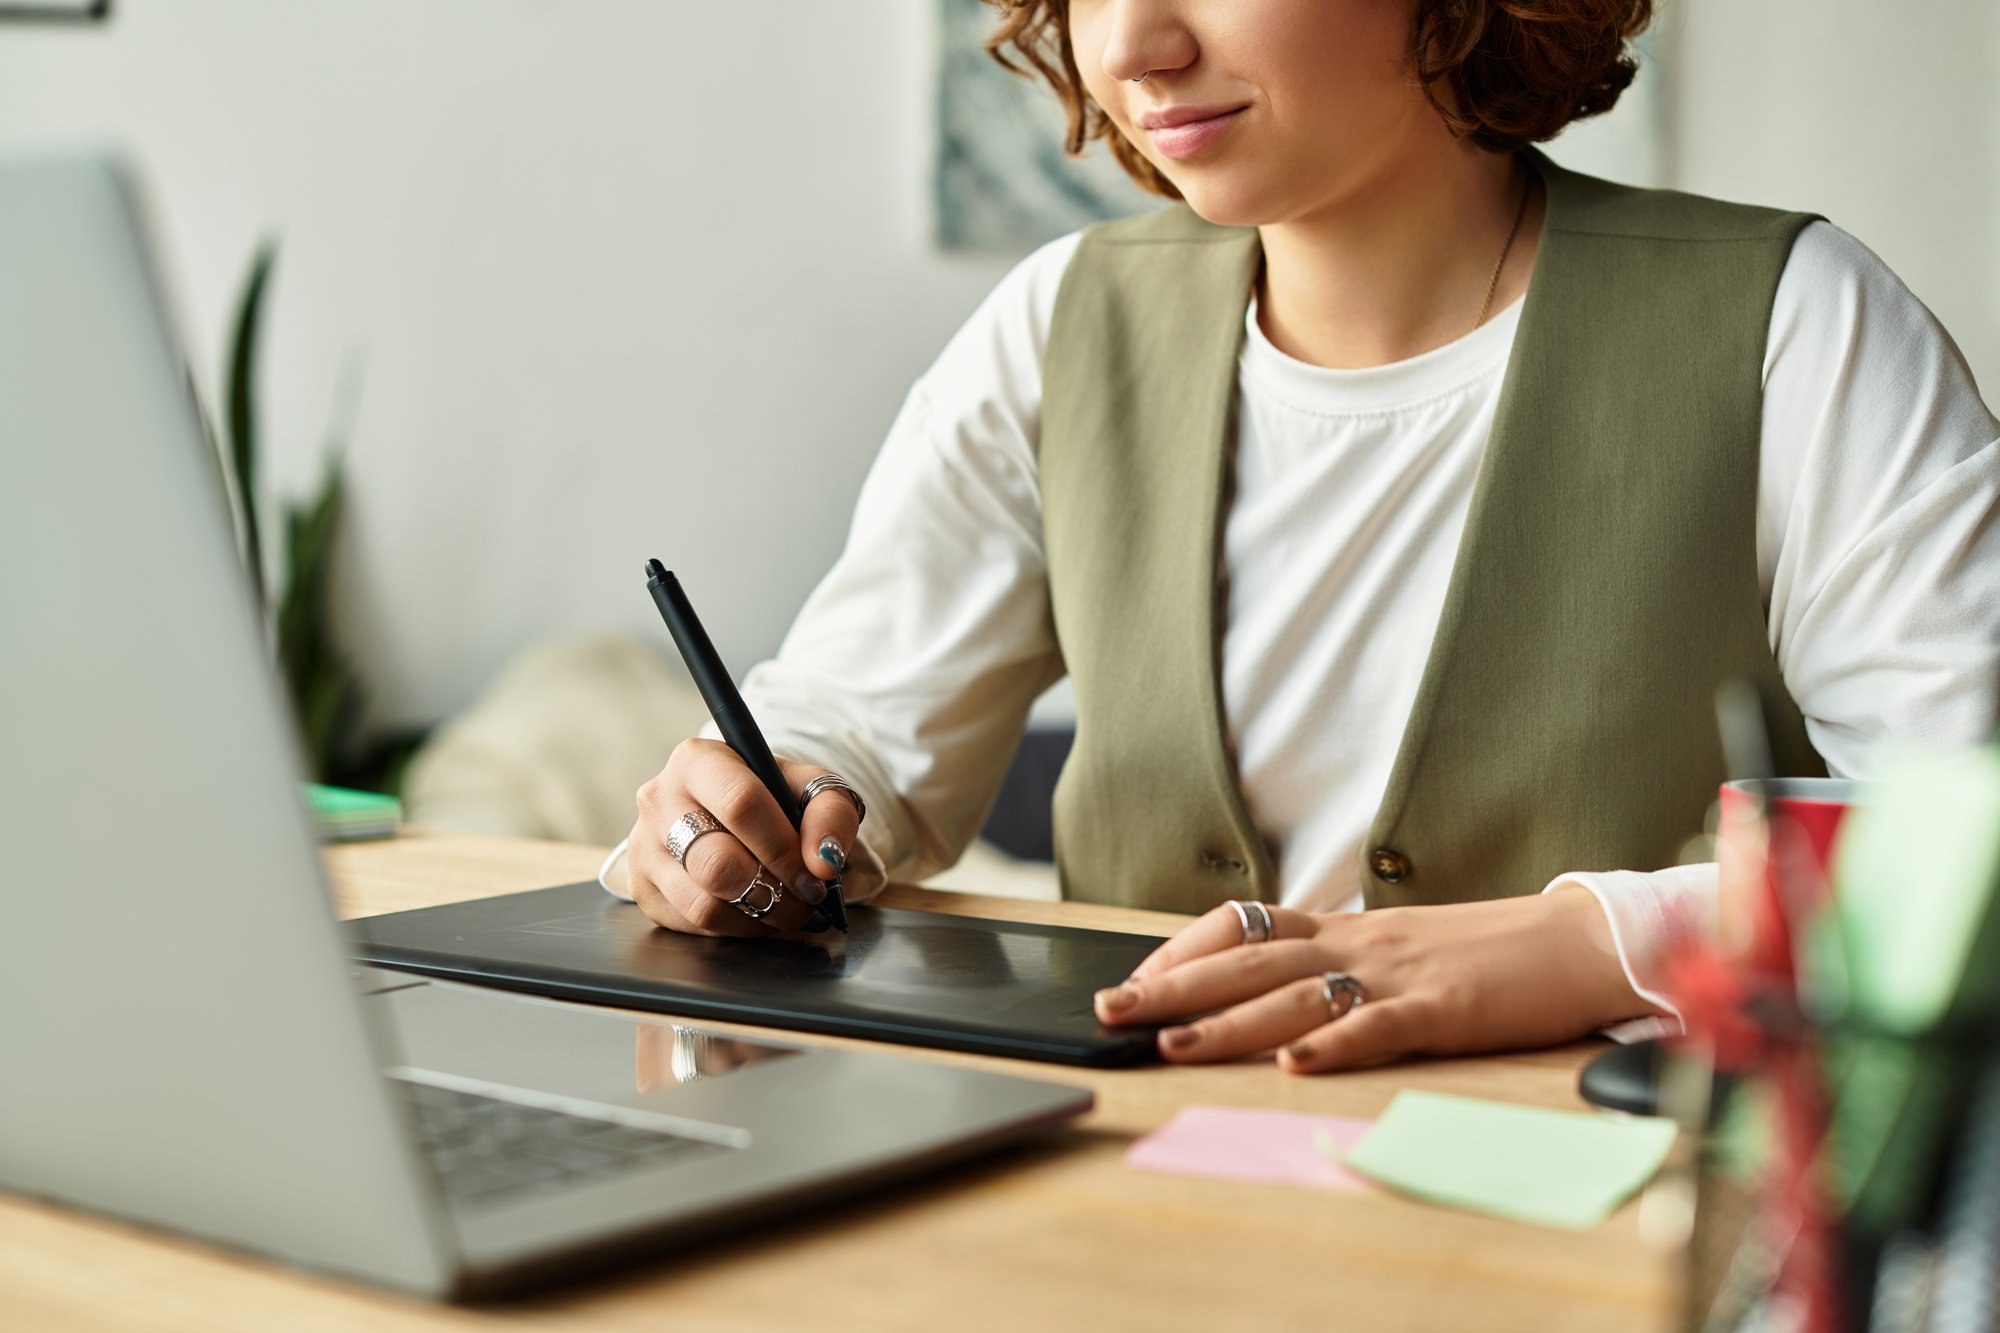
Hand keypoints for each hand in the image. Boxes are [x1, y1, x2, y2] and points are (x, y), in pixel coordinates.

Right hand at [621, 738, 859, 935]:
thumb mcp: (810, 789)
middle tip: (806, 900)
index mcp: (698, 760)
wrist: (732, 816)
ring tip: (787, 910)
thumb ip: (831, 813)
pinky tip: (757, 913)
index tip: (815, 874)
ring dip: (758, 918)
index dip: (783, 846)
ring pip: (702, 903)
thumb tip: (825, 861)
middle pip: (716, 862)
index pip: (740, 804)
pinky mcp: (643, 888)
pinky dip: (736, 929)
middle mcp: (659, 798)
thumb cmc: (772, 799)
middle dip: (774, 892)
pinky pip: (692, 924)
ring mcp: (643, 846)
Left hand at [1091, 887, 1657, 1072]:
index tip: (1136, 978)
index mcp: (1348, 928)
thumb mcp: (1397, 947)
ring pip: (1298, 995)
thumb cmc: (1487, 950)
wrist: (1579, 940)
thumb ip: (1339, 962)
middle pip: (1250, 960)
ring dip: (1230, 1023)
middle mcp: (1361, 944)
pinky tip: (1295, 1064)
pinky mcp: (1445, 1008)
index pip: (1244, 926)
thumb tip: (1275, 988)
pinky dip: (1335, 1045)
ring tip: (1175, 1044)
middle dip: (1174, 986)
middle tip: (1113, 1010)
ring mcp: (1401, 974)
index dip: (1184, 950)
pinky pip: (1381, 1026)